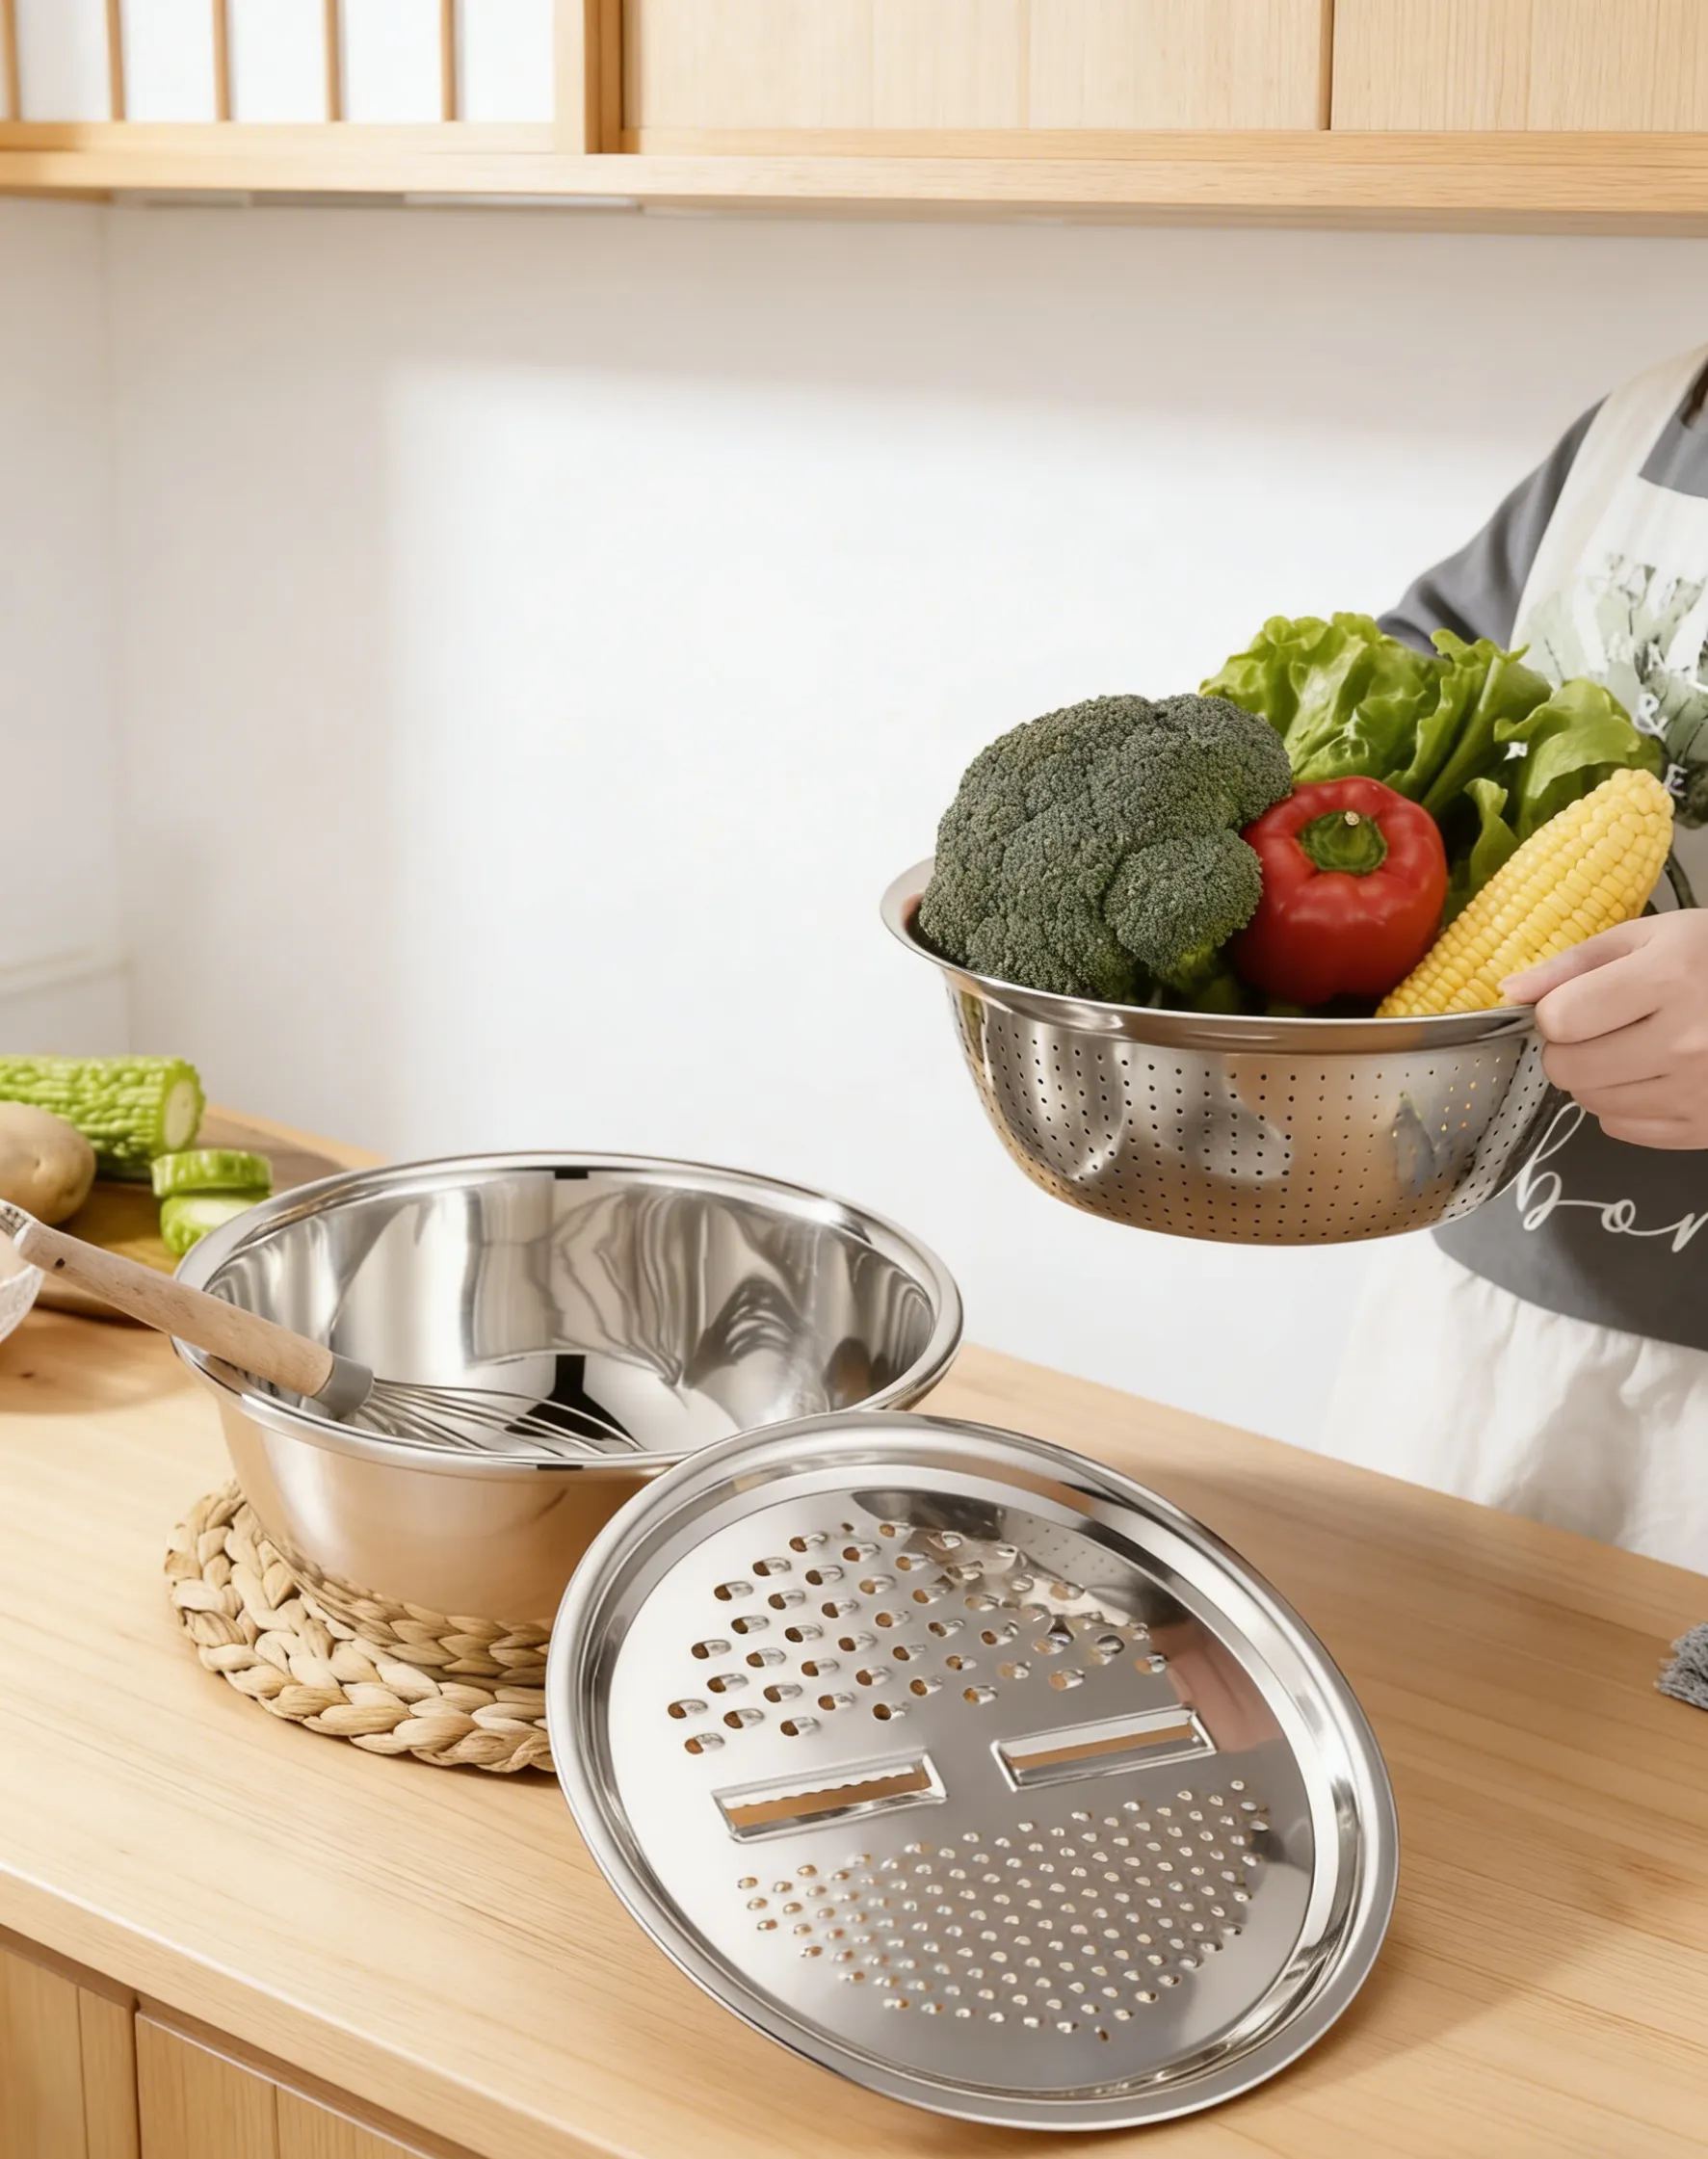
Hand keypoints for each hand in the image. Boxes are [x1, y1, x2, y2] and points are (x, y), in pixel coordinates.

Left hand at [1504, 912, 1707, 1149]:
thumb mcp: (1652, 936)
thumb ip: (1574, 963)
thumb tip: (1509, 992)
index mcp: (1669, 981)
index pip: (1559, 1020)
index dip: (1555, 1011)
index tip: (1577, 1002)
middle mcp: (1684, 1043)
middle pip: (1567, 1068)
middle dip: (1567, 1047)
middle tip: (1600, 1027)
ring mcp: (1698, 1092)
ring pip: (1590, 1102)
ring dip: (1594, 1077)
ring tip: (1632, 1047)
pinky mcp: (1705, 1129)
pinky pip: (1623, 1129)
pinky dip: (1623, 1106)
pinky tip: (1652, 1075)